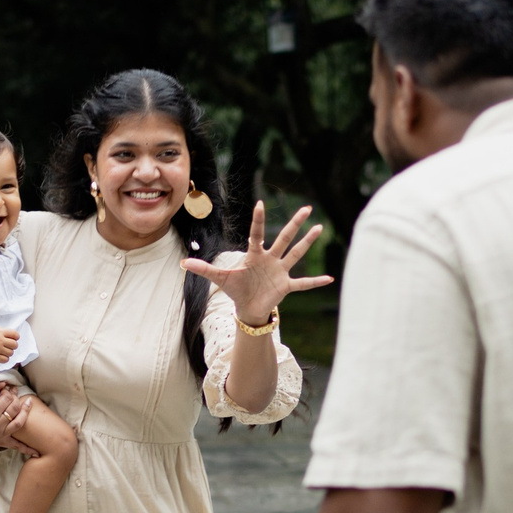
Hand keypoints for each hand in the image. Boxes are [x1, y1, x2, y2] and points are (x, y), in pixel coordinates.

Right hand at [0, 327, 19, 363]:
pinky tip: (0, 355)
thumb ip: (8, 332)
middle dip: (13, 346)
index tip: (13, 339)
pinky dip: (5, 358)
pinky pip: (6, 359)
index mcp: (0, 332)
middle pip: (15, 345)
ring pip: (11, 353)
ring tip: (3, 350)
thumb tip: (17, 337)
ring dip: (8, 352)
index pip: (15, 335)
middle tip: (8, 346)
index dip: (16, 337)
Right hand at [0, 383, 37, 455]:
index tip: (6, 387)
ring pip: (19, 423)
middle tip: (15, 391)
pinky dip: (26, 449)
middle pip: (15, 409)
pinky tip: (36, 452)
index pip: (6, 399)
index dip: (8, 391)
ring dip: (26, 412)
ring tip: (29, 403)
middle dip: (16, 398)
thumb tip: (3, 383)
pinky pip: (15, 446)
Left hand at [183, 201, 333, 326]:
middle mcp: (270, 259)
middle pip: (284, 238)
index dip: (259, 221)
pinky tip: (330, 279)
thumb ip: (203, 269)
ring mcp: (280, 271)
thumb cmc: (235, 289)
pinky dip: (315, 282)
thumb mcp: (219, 278)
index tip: (260, 204)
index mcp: (254, 255)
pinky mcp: (286, 286)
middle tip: (306, 208)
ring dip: (307, 243)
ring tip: (319, 228)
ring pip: (296, 254)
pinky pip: (303, 283)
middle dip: (295, 224)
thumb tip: (182, 263)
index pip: (257, 234)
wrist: (247, 308)